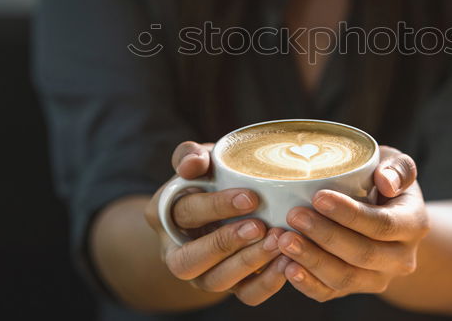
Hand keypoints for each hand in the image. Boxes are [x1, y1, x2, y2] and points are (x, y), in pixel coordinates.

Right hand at [145, 141, 291, 305]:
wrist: (228, 206)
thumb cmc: (211, 177)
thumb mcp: (198, 161)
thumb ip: (190, 155)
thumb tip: (192, 163)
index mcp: (164, 216)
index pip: (184, 213)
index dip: (216, 207)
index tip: (250, 197)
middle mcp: (177, 252)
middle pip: (189, 260)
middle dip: (225, 243)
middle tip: (260, 226)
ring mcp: (203, 274)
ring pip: (217, 281)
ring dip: (249, 263)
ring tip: (278, 242)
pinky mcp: (231, 287)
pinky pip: (246, 295)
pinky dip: (268, 283)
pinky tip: (288, 262)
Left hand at [276, 146, 428, 301]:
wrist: (387, 220)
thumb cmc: (385, 183)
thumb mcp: (396, 166)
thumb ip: (398, 168)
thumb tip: (386, 181)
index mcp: (413, 225)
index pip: (383, 225)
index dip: (350, 214)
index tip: (319, 197)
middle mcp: (400, 258)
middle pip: (363, 254)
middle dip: (326, 236)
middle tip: (294, 215)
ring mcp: (378, 278)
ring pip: (345, 278)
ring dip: (312, 260)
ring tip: (283, 240)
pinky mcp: (354, 289)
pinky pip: (330, 293)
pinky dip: (307, 283)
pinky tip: (287, 266)